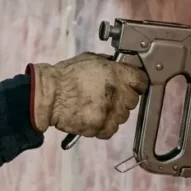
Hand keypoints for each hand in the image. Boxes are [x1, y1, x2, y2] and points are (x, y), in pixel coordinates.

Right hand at [26, 52, 149, 138]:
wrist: (49, 96)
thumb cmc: (65, 77)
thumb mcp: (90, 60)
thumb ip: (108, 65)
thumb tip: (117, 67)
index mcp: (116, 74)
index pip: (141, 80)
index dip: (136, 83)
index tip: (131, 86)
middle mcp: (117, 93)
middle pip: (133, 101)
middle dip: (123, 99)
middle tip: (108, 97)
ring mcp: (110, 111)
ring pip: (122, 117)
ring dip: (113, 114)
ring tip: (97, 108)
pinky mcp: (101, 126)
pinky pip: (110, 130)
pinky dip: (103, 126)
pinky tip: (93, 118)